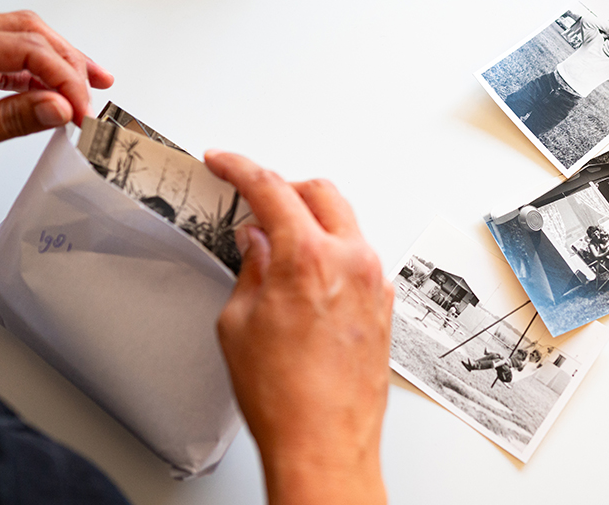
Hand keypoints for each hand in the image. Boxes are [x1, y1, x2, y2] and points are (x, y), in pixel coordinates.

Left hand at [0, 11, 113, 167]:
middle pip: (26, 30)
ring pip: (19, 37)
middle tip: (89, 98)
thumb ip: (7, 120)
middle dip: (68, 62)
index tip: (82, 110)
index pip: (25, 47)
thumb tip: (58, 108)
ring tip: (87, 87)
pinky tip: (55, 91)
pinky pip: (5, 56)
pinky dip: (35, 72)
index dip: (64, 77)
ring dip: (57, 62)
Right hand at [204, 151, 393, 504]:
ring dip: (312, 219)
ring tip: (279, 241)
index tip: (224, 163)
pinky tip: (309, 274)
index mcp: (310, 258)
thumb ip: (251, 266)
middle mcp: (352, 261)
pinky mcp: (385, 304)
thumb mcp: (239, 323)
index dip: (240, 168)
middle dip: (284, 187)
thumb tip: (256, 239)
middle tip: (255, 198)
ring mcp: (376, 282)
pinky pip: (359, 257)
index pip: (271, 188)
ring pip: (344, 222)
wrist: (325, 444)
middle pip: (319, 192)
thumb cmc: (285, 397)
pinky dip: (333, 250)